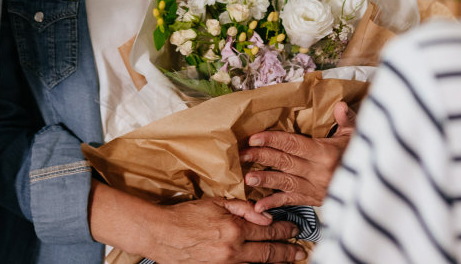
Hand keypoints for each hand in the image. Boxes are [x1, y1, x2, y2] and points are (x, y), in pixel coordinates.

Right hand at [142, 199, 302, 263]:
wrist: (161, 234)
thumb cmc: (186, 216)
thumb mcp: (215, 202)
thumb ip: (242, 207)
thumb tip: (265, 214)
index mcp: (234, 228)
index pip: (268, 230)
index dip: (284, 230)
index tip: (293, 230)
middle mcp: (233, 249)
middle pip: (269, 252)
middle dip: (287, 251)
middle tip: (299, 252)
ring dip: (276, 262)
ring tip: (288, 260)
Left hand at [240, 100, 356, 209]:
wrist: (374, 183)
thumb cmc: (360, 154)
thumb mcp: (356, 134)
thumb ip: (347, 118)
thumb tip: (340, 104)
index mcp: (325, 153)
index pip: (294, 144)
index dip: (273, 140)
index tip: (254, 137)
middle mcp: (319, 171)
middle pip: (285, 162)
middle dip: (262, 157)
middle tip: (242, 154)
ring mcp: (316, 188)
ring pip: (286, 183)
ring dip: (265, 180)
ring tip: (247, 178)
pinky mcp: (315, 200)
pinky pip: (293, 202)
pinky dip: (275, 204)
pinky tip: (260, 207)